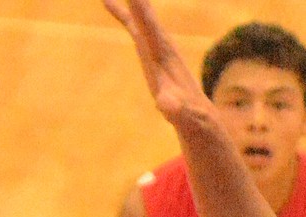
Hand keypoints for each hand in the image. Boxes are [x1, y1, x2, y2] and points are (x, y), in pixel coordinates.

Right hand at [101, 0, 211, 128]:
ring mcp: (155, 45)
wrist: (199, 116)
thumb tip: (167, 105)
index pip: (149, 25)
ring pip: (138, 14)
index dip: (139, 7)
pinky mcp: (151, 51)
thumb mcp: (183, 114)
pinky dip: (122, 13)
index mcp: (164, 54)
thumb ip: (176, 108)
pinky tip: (107, 2)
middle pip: (143, 11)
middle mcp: (160, 43)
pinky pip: (134, 25)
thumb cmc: (190, 116)